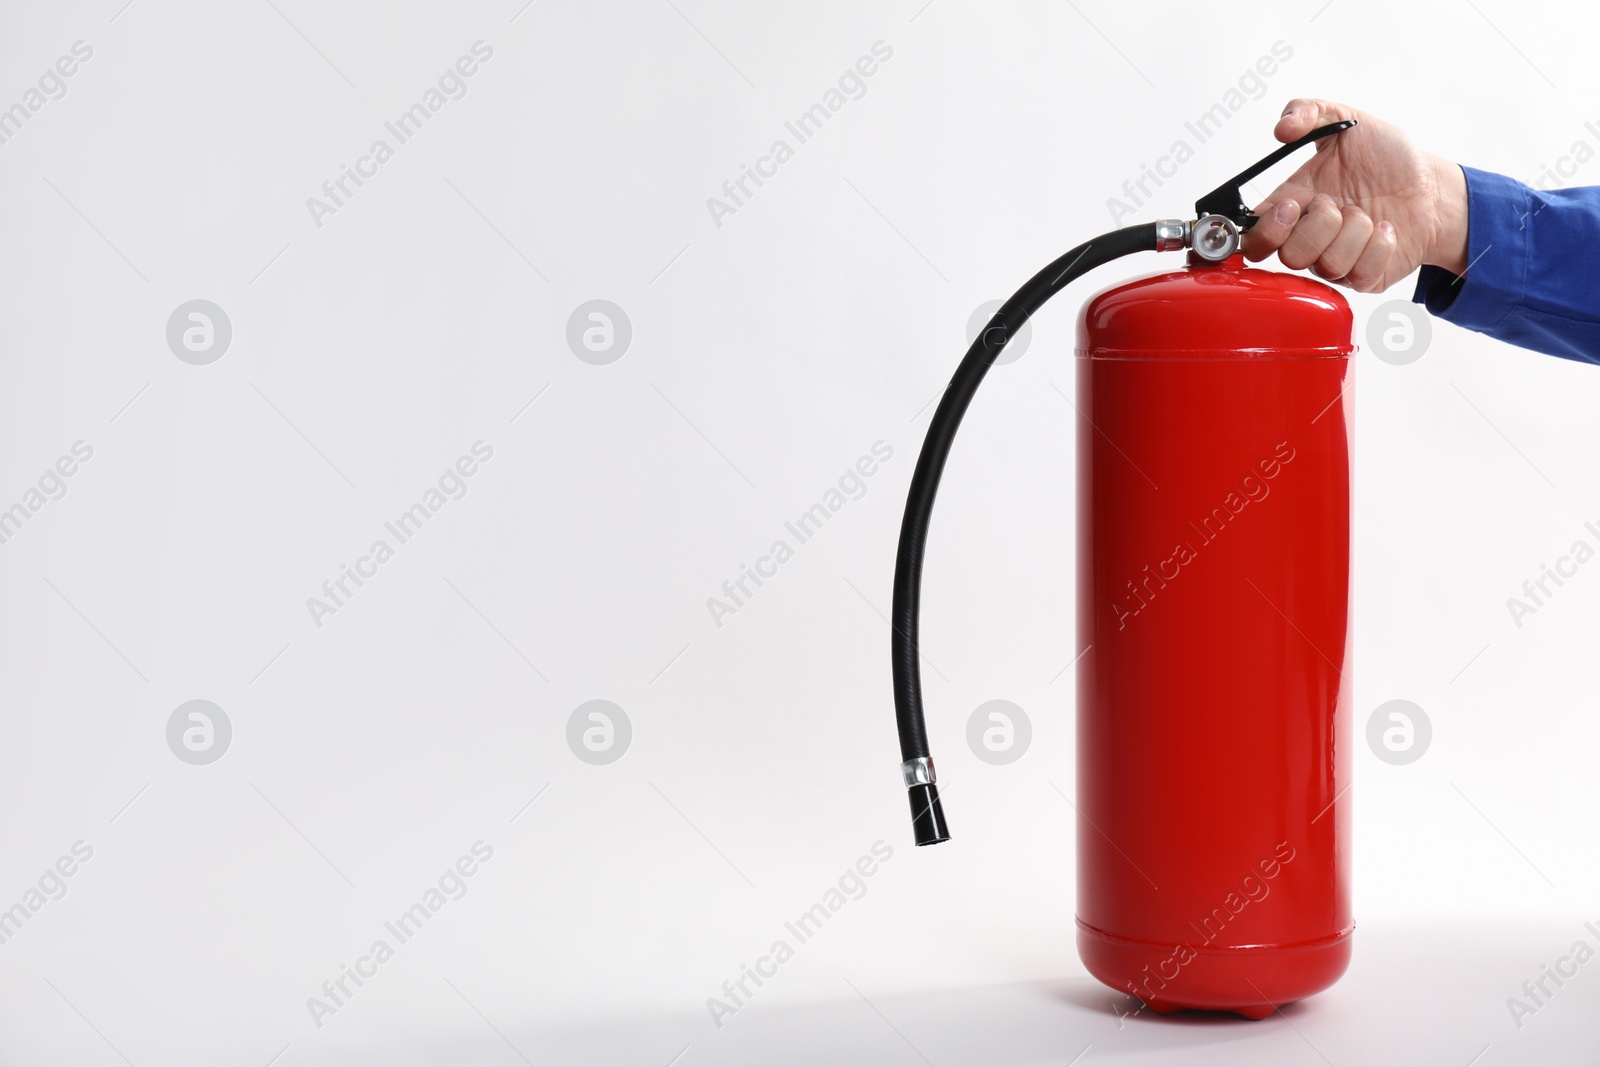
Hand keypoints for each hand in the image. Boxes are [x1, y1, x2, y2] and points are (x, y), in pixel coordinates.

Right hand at [1240, 99, 1467, 292]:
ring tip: (1366, 212)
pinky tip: (1385, 228)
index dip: (1266, 230)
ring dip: (1353, 232)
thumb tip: (1282, 127)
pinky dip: (1377, 246)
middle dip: (1317, 226)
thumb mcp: (1346, 121)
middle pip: (1288, 257)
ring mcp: (1336, 260)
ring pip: (1326, 266)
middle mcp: (1311, 238)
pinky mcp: (1365, 276)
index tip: (1292, 204)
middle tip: (1336, 203)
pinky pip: (1359, 274)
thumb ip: (1309, 111)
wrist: (1431, 185)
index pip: (1254, 238)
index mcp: (1294, 206)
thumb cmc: (1387, 157)